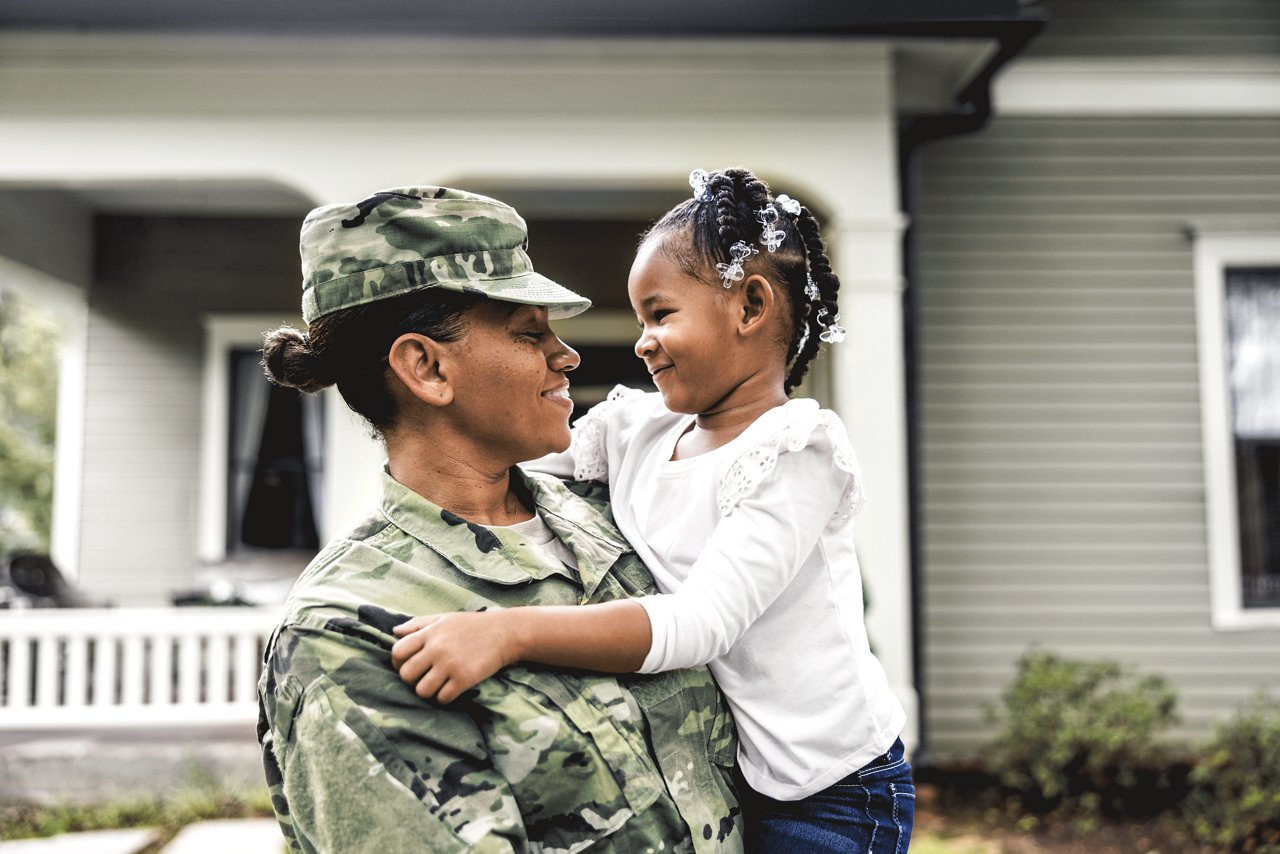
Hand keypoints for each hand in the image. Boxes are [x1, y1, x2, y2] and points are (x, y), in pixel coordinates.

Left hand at [391, 612, 516, 703]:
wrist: (506, 633)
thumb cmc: (473, 625)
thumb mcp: (445, 618)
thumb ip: (419, 624)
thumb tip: (395, 631)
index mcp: (430, 633)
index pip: (397, 652)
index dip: (398, 662)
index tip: (408, 665)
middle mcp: (437, 648)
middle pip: (406, 674)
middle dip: (411, 680)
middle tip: (423, 678)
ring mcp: (450, 665)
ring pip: (422, 690)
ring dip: (428, 691)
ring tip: (438, 685)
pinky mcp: (465, 679)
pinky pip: (442, 698)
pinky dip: (445, 697)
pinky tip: (452, 688)